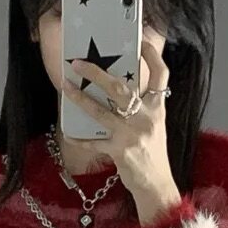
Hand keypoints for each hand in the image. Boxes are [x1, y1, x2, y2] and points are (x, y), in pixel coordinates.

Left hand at [62, 38, 180, 222]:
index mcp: (157, 109)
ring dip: (80, 98)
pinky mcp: (120, 151)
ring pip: (102, 111)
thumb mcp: (154, 126)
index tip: (140, 41)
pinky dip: (80, 137)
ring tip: (66, 86)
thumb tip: (116, 88)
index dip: (151, 56)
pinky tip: (69, 132)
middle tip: (77, 62)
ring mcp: (132, 134)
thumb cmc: (153, 154)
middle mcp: (146, 118)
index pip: (161, 75)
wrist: (158, 186)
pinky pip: (94, 141)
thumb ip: (142, 107)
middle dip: (97, 73)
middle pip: (121, 88)